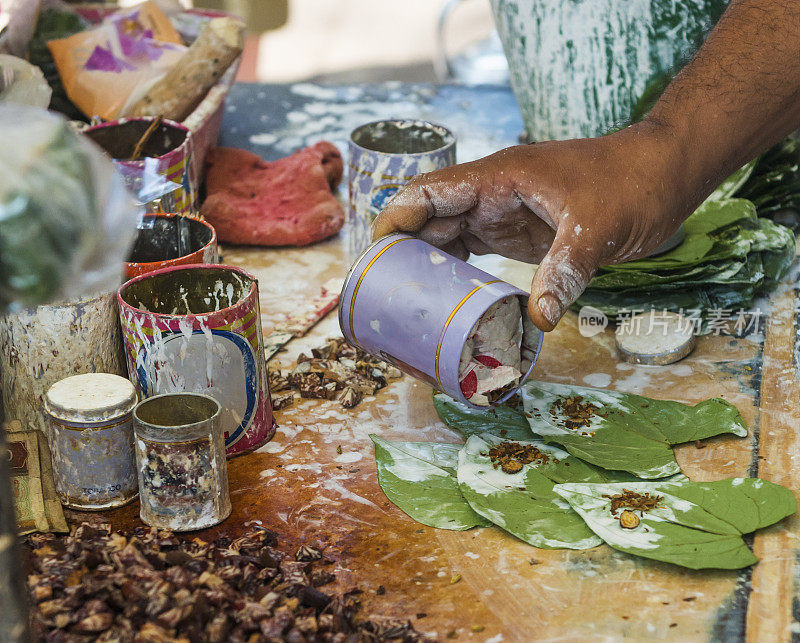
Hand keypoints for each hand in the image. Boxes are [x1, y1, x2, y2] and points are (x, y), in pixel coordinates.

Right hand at [372, 122, 693, 330]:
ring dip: (426, 266)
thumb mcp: (596, 228)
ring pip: (447, 237)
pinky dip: (455, 272)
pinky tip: (446, 300)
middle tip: (385, 296)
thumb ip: (563, 271)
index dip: (396, 218)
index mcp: (498, 176)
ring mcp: (501, 212)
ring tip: (406, 305)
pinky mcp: (515, 231)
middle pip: (429, 219)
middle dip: (403, 252)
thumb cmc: (631, 184)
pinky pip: (471, 250)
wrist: (663, 174)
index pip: (429, 191)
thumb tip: (538, 321)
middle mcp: (491, 193)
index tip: (375, 255)